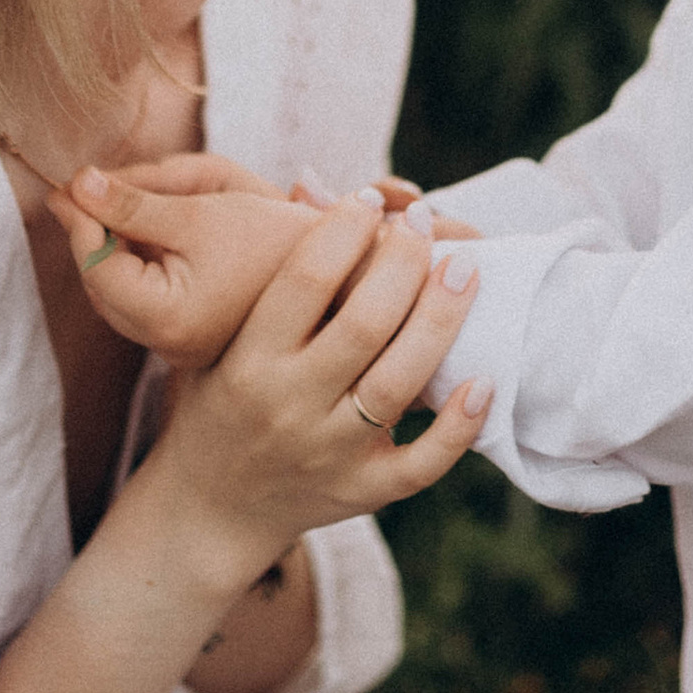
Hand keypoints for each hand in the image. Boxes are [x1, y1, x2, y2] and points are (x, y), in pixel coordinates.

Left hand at [46, 167, 332, 368]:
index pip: (97, 265)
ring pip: (120, 293)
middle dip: (90, 234)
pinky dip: (136, 264)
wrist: (346, 274)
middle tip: (74, 191)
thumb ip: (133, 201)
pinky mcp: (194, 339)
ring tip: (103, 204)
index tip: (67, 183)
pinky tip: (139, 231)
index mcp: (166, 318)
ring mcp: (180, 348)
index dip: (80, 219)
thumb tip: (78, 185)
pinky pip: (146, 299)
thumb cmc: (278, 238)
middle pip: (101, 284)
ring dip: (110, 249)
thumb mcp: (201, 209)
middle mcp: (167, 346)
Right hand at [134, 195, 488, 576]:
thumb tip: (314, 181)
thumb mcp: (218, 341)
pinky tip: (485, 381)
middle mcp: (287, 406)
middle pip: (362, 324)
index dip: (343, 229)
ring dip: (439, 322)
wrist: (207, 510)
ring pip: (397, 384)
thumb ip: (268, 273)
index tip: (369, 200)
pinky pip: (420, 464)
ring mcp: (327, 453)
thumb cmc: (218, 404)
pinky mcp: (361, 492)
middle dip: (403, 264)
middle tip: (424, 223)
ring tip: (464, 271)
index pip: (303, 280)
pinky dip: (457, 426)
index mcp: (249, 362)